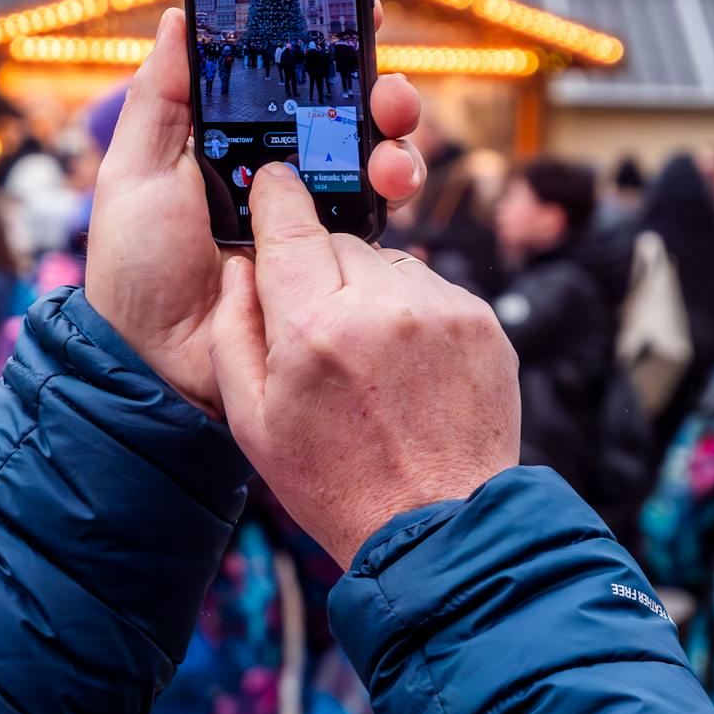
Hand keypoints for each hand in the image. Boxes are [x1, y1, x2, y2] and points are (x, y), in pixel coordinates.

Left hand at [85, 6, 424, 416]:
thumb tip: (180, 15)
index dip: (325, 40)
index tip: (355, 8)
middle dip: (377, 86)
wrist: (155, 362)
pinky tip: (386, 189)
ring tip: (387, 147)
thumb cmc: (133, 268)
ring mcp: (310, 215)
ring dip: (394, 138)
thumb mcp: (132, 173)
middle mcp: (279, 171)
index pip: (287, 75)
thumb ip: (159, 97)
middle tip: (383, 88)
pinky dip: (394, 191)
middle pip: (346, 111)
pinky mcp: (332, 259)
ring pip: (374, 157)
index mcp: (231, 139)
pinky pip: (378, 217)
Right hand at [209, 163, 519, 565]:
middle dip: (318, 269)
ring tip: (366, 358)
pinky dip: (410, 312)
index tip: (270, 184)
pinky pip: (428, 288)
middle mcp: (381, 305)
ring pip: (384, 261)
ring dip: (367, 289)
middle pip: (335, 239)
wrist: (437, 528)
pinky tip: (404, 367)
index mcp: (313, 327)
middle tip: (315, 328)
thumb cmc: (333, 480)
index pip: (289, 218)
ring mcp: (440, 310)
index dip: (274, 195)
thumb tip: (237, 265)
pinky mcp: (481, 322)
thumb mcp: (251, 418)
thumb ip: (232, 329)